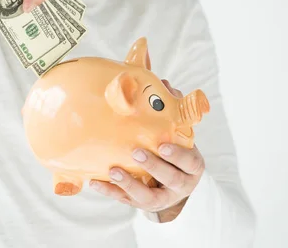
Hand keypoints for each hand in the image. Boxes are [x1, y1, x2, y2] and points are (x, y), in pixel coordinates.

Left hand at [89, 81, 205, 222]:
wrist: (173, 185)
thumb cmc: (175, 150)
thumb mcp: (179, 133)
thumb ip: (173, 109)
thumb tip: (163, 82)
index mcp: (192, 165)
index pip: (189, 161)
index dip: (177, 155)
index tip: (163, 145)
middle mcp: (180, 184)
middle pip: (170, 178)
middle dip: (153, 166)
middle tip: (136, 152)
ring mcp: (162, 197)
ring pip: (147, 196)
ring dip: (129, 183)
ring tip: (113, 170)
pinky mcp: (142, 204)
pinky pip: (126, 200)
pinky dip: (110, 191)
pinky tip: (95, 181)